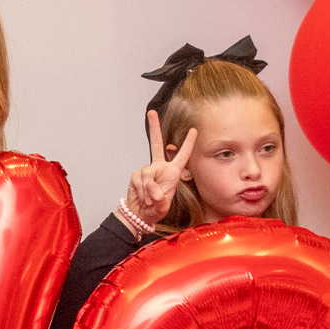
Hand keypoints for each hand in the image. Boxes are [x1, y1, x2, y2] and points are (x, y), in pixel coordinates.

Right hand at [121, 110, 194, 233]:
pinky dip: (141, 191)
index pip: (182, 156)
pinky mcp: (136, 176)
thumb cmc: (154, 210)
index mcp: (172, 173)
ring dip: (148, 190)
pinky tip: (143, 197)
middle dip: (154, 128)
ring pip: (147, 172)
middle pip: (157, 144)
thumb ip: (159, 197)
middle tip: (151, 113)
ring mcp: (147, 171)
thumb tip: (152, 184)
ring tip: (149, 200)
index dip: (188, 143)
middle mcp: (160, 168)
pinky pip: (139, 180)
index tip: (194, 130)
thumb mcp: (163, 207)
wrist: (139, 215)